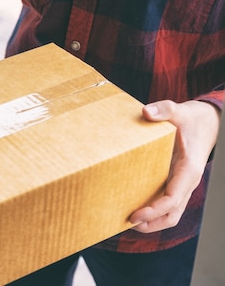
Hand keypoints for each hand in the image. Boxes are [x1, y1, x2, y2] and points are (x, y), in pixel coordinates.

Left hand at [130, 99, 219, 232]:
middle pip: (172, 214)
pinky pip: (167, 203)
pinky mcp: (177, 182)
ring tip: (127, 222)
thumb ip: (164, 110)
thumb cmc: (191, 119)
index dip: (153, 210)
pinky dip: (153, 211)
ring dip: (152, 222)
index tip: (135, 215)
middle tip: (126, 223)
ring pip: (171, 213)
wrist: (207, 123)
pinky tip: (134, 208)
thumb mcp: (179, 111)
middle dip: (151, 223)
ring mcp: (183, 185)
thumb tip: (146, 112)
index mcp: (189, 169)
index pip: (172, 199)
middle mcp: (187, 182)